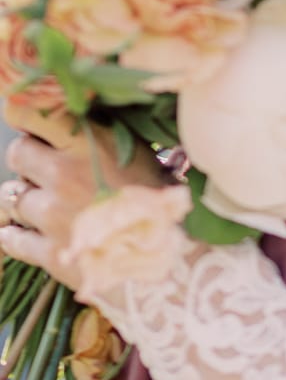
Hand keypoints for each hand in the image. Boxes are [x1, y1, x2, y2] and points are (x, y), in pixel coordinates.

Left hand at [0, 102, 166, 288]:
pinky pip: (11, 239)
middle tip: (48, 172)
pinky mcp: (48, 253)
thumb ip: (104, 141)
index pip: (30, 114)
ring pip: (11, 197)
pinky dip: (15, 236)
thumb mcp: (143, 159)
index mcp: (90, 146)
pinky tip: (29, 234)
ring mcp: (53, 215)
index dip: (25, 117)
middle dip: (30, 161)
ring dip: (27, 200)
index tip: (33, 126)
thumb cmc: (165, 209)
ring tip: (48, 208)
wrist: (176, 265)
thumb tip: (74, 126)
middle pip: (18, 154)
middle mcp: (64, 175)